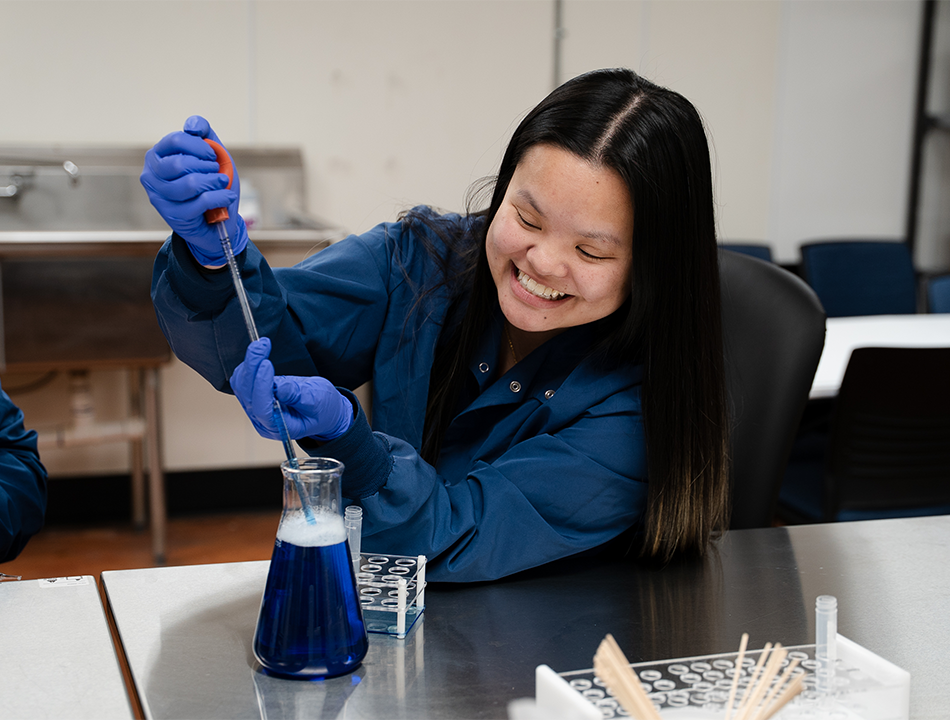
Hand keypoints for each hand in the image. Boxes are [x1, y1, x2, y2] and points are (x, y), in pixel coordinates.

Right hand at [140, 115, 247, 265]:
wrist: (217, 219)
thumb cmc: (211, 184)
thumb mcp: (212, 155)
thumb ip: (203, 134)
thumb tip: (192, 125)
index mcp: (157, 155)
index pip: (175, 140)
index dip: (200, 146)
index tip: (212, 155)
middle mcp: (151, 175)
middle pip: (180, 163)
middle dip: (207, 167)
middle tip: (217, 173)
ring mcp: (159, 197)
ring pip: (190, 184)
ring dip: (214, 183)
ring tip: (222, 183)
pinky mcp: (172, 216)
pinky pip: (200, 202)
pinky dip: (220, 197)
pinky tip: (227, 196)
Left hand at [230, 338, 352, 441]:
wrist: (325, 411)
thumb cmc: (324, 411)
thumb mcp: (318, 403)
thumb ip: (299, 397)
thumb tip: (280, 388)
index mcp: (279, 427)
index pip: (262, 408)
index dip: (261, 385)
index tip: (266, 364)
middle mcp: (263, 420)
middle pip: (247, 394)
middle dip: (252, 367)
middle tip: (261, 346)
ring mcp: (257, 408)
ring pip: (242, 385)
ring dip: (249, 364)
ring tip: (262, 346)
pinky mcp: (256, 396)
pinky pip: (244, 381)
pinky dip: (249, 366)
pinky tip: (259, 355)